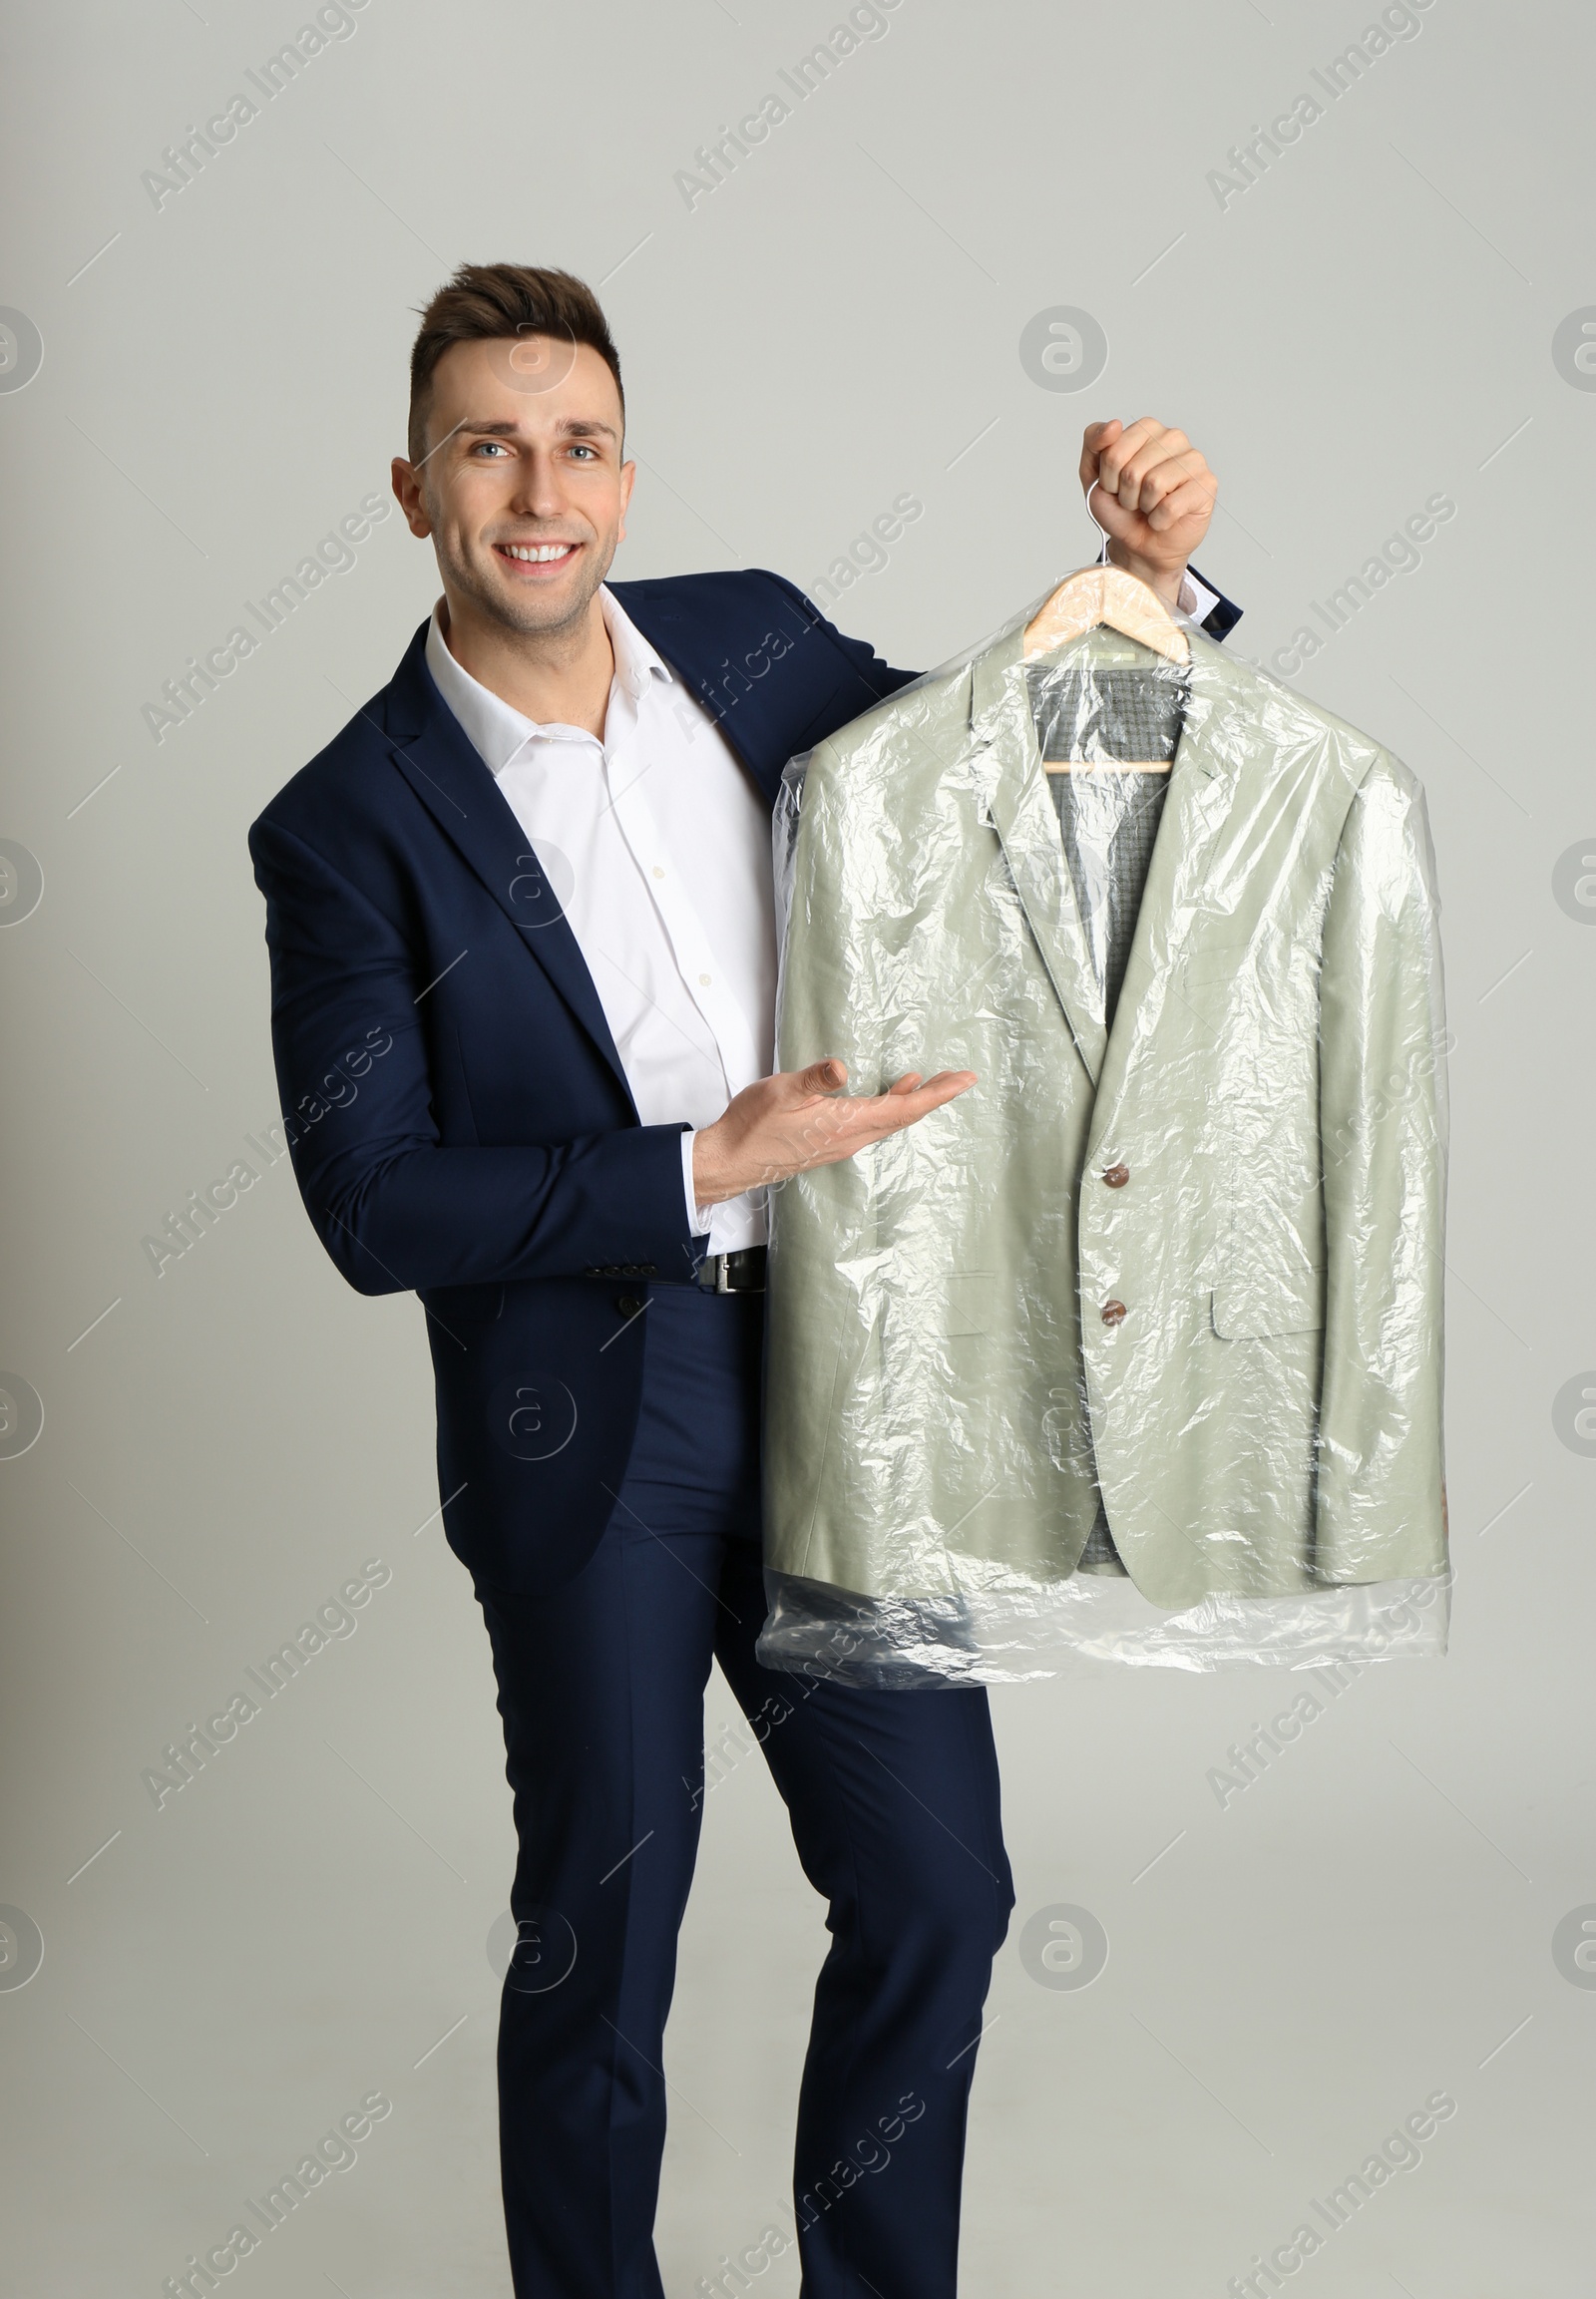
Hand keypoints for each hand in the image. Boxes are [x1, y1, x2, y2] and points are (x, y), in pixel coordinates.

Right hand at [691, 1059, 976, 1207]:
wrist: (732, 1162)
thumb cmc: (754, 1127)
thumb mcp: (782, 1092)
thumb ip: (814, 1079)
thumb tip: (841, 1066)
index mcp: (847, 1123)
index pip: (904, 1108)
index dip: (938, 1094)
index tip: (964, 1080)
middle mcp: (851, 1138)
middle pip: (904, 1116)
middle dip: (935, 1096)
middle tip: (959, 1079)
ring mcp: (842, 1144)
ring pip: (889, 1122)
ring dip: (913, 1102)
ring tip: (931, 1084)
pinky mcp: (830, 1144)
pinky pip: (872, 1126)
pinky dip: (890, 1108)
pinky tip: (887, 1096)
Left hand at [1079, 418, 1218, 606]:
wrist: (1141, 544)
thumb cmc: (1122, 508)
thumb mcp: (1093, 475)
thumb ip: (1093, 442)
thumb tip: (1114, 424)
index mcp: (1147, 429)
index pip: (1114, 451)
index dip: (1108, 479)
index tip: (1115, 486)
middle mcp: (1173, 437)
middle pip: (1132, 470)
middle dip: (1126, 495)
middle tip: (1135, 501)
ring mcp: (1193, 459)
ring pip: (1154, 485)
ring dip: (1144, 507)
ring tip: (1150, 507)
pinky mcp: (1206, 485)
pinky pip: (1170, 506)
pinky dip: (1159, 521)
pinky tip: (1164, 518)